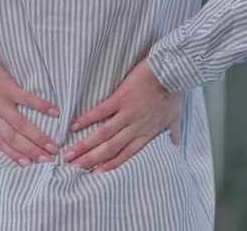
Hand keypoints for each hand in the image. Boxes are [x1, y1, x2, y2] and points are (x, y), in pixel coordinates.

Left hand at [0, 46, 60, 167]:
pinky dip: (42, 106)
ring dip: (38, 137)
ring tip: (53, 146)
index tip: (29, 165)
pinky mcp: (8, 89)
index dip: (14, 155)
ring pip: (21, 124)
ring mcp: (1, 103)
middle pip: (14, 138)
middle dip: (32, 151)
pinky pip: (28, 100)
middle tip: (48, 160)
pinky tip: (55, 113)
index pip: (0, 144)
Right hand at [63, 57, 183, 172]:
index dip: (111, 165)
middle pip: (111, 148)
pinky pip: (101, 111)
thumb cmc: (174, 92)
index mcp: (148, 133)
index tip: (96, 174)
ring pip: (103, 134)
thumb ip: (174, 131)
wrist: (171, 72)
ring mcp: (127, 113)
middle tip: (74, 168)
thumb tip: (176, 143)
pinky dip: (87, 119)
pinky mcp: (120, 98)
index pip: (127, 154)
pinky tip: (74, 126)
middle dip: (91, 160)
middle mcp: (136, 127)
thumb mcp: (176, 116)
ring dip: (85, 145)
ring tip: (69, 153)